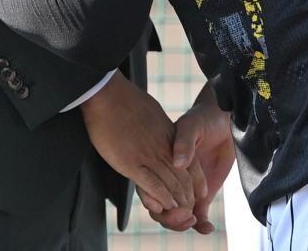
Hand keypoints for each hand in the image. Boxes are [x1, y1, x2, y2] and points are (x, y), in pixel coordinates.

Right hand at [80, 72, 206, 225]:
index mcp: (169, 135)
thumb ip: (159, 128)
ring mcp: (148, 156)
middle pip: (183, 179)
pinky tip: (164, 206)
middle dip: (188, 197)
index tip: (199, 193)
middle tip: (189, 211)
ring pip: (171, 185)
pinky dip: (161, 198)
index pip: (190, 164)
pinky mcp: (132, 163)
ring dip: (177, 203)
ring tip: (181, 214)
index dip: (196, 181)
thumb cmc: (125, 99)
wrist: (108, 93)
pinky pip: (153, 185)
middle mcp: (163, 147)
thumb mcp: (152, 112)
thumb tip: (160, 134)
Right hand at [139, 82, 233, 233]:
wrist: (226, 122)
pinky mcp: (203, 195)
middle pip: (160, 206)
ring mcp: (186, 189)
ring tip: (195, 221)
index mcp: (160, 162)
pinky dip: (201, 225)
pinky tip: (207, 227)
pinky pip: (198, 215)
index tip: (161, 205)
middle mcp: (170, 178)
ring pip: (176, 215)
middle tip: (185, 216)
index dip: (150, 198)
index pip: (148, 186)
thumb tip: (178, 163)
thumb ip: (184, 142)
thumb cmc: (204, 118)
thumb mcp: (193, 125)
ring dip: (182, 223)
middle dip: (168, 217)